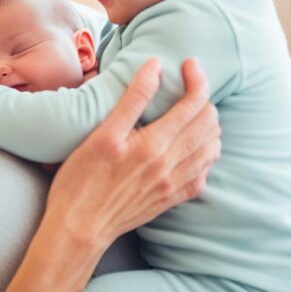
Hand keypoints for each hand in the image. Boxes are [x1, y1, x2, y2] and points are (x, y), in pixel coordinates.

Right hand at [3, 58, 220, 291]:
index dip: (197, 79)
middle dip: (204, 98)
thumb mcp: (103, 134)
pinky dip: (206, 154)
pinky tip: (193, 146)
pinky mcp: (171, 199)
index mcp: (155, 145)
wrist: (80, 228)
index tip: (189, 63)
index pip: (194, 104)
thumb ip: (133, 99)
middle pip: (208, 124)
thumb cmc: (81, 179)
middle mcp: (172, 165)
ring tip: (194, 111)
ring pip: (211, 149)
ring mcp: (174, 185)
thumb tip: (155, 67)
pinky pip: (203, 175)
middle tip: (189, 84)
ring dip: (209, 125)